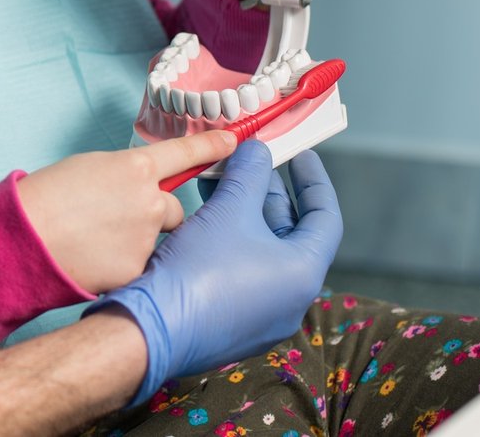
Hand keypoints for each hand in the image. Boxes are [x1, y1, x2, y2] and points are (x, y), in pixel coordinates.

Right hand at [15, 131, 236, 293]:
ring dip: (135, 242)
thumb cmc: (44, 198)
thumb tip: (134, 184)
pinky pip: (139, 267)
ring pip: (154, 241)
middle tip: (117, 221)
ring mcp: (146, 238)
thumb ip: (120, 174)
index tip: (232, 141)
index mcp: (134, 168)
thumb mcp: (87, 168)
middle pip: (172, 208)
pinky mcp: (137, 270)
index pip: (184, 153)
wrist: (25, 238)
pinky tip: (94, 263)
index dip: (211, 146)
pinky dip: (121, 266)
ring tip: (94, 244)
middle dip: (156, 215)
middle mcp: (149, 201)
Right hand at [90, 142, 341, 404]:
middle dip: (269, 195)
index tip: (300, 154)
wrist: (153, 330)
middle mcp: (292, 300)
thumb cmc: (200, 269)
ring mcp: (263, 317)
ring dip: (245, 216)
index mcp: (303, 274)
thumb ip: (249, 173)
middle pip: (291, 235)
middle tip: (251, 164)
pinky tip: (205, 221)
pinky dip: (232, 242)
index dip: (314, 180)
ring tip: (219, 185)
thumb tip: (258, 150)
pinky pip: (244, 274)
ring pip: (263, 253)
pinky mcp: (234, 324)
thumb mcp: (228, 210)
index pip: (325, 218)